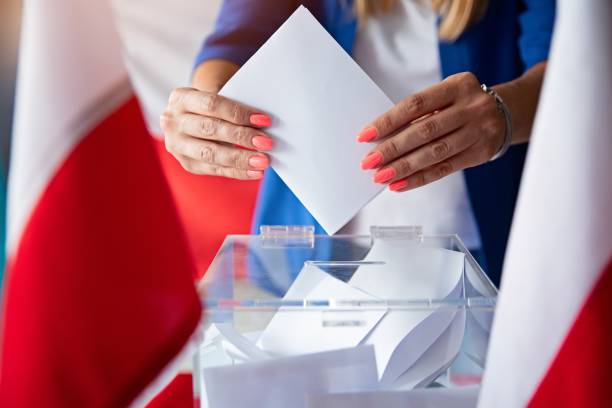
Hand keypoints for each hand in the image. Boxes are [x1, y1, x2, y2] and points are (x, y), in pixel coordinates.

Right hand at [161, 87, 273, 179]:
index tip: (264, 120)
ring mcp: (177, 145)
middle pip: (210, 129)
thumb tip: (263, 123)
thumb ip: (233, 107)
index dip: (238, 113)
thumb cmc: (210, 108)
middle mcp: (173, 121)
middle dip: (241, 136)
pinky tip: (255, 172)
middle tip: (267, 142)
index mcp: (181, 98)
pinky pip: (215, 169)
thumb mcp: (215, 98)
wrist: (190, 119)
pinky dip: (237, 171)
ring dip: (240, 158)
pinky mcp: (187, 164)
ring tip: (263, 161)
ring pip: (210, 153)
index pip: (212, 104)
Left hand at [358, 72, 505, 191]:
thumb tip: (382, 137)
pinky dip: (419, 178)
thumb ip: (421, 112)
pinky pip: (445, 169)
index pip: (416, 104)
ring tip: (380, 176)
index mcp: (458, 85)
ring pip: (434, 153)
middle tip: (369, 161)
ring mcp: (478, 131)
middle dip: (393, 148)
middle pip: (425, 131)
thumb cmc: (464, 103)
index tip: (365, 135)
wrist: (509, 112)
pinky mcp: (480, 153)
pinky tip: (399, 184)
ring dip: (403, 167)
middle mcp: (471, 107)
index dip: (388, 120)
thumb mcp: (448, 94)